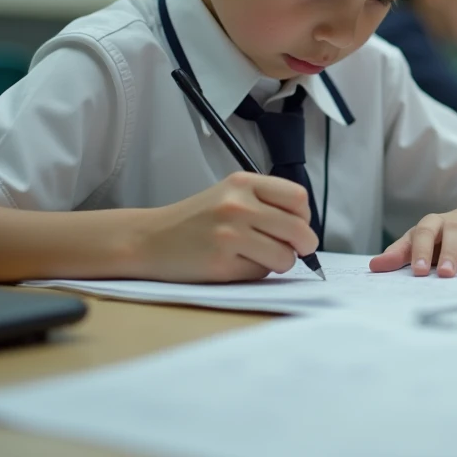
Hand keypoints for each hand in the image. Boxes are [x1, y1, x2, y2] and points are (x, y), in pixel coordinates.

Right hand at [135, 172, 318, 282]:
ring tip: (259, 256)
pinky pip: (261, 273)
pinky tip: (237, 264)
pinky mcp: (222, 264)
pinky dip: (256, 273)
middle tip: (294, 250)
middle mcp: (238, 205)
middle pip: (299, 230)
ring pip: (286, 257)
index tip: (296, 225)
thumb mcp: (230, 194)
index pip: (298, 198)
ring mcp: (230, 235)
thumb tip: (306, 232)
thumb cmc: (196, 220)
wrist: (149, 239)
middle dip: (303, 245)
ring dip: (279, 262)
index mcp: (243, 183)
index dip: (304, 216)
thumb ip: (266, 203)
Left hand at [369, 206, 456, 277]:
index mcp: (433, 223)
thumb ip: (398, 255)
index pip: (425, 232)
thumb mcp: (417, 242)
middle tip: (445, 274)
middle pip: (453, 232)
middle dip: (449, 254)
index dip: (421, 251)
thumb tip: (374, 267)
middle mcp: (455, 222)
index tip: (418, 271)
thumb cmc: (438, 237)